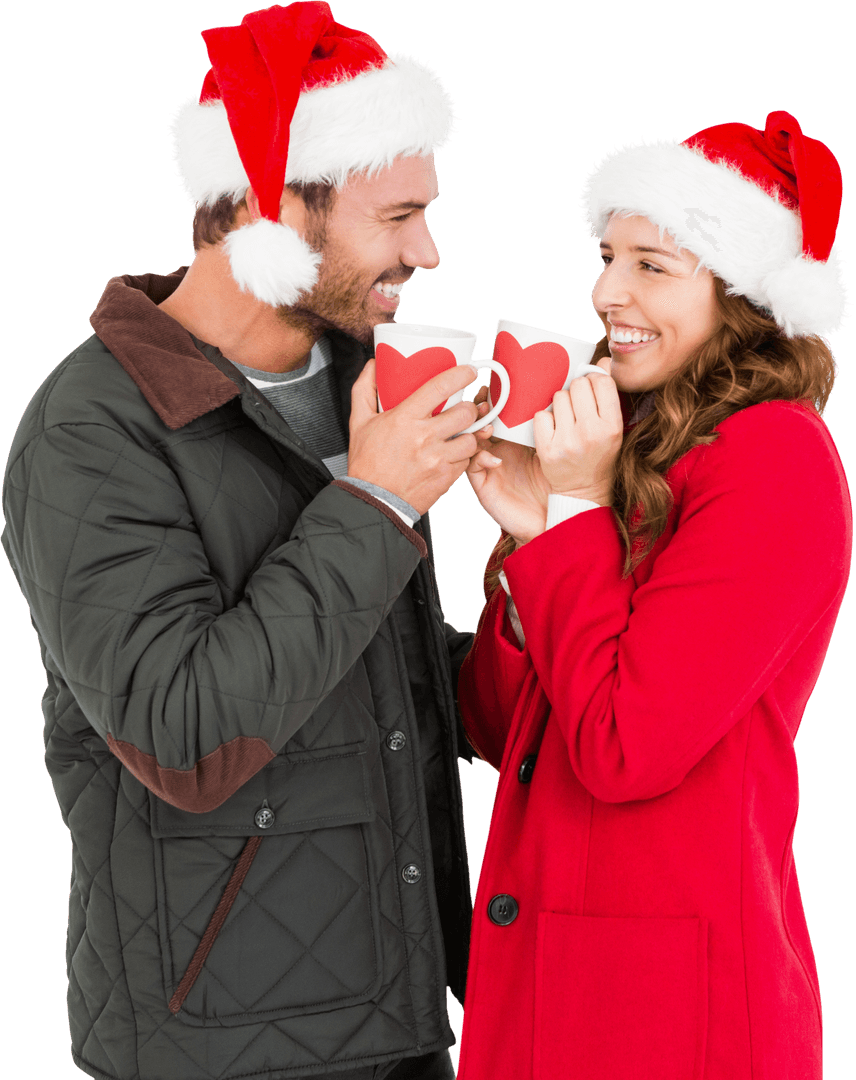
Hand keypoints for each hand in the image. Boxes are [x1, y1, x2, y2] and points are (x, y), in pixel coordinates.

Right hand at [348, 359, 482, 515]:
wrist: (373, 501)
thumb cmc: (367, 463)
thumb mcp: (359, 422)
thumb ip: (365, 390)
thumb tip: (374, 365)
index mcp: (405, 418)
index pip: (441, 387)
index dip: (461, 375)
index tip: (469, 371)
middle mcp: (424, 437)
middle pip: (465, 412)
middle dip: (469, 408)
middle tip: (463, 409)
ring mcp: (438, 459)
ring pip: (472, 438)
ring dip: (469, 434)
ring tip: (459, 434)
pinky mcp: (446, 477)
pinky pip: (466, 460)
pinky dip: (463, 456)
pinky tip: (452, 453)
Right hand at [466, 389, 550, 542]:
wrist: (554, 515)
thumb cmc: (558, 482)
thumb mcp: (555, 447)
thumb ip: (551, 425)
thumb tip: (556, 394)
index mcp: (512, 438)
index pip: (496, 412)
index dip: (493, 397)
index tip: (496, 385)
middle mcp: (496, 449)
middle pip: (477, 422)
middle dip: (478, 409)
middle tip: (485, 401)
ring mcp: (487, 465)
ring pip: (468, 442)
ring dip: (475, 431)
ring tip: (488, 427)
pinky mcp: (483, 484)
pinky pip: (471, 466)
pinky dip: (480, 459)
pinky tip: (496, 460)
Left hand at [533, 357, 622, 504]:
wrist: (583, 491)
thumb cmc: (600, 454)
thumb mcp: (614, 427)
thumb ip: (608, 395)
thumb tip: (603, 360)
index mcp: (612, 426)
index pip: (601, 381)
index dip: (594, 380)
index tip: (592, 390)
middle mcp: (591, 433)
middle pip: (577, 385)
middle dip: (576, 391)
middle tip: (577, 406)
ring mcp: (567, 442)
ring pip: (558, 397)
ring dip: (560, 404)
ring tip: (567, 419)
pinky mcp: (546, 450)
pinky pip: (541, 415)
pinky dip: (546, 419)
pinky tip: (554, 430)